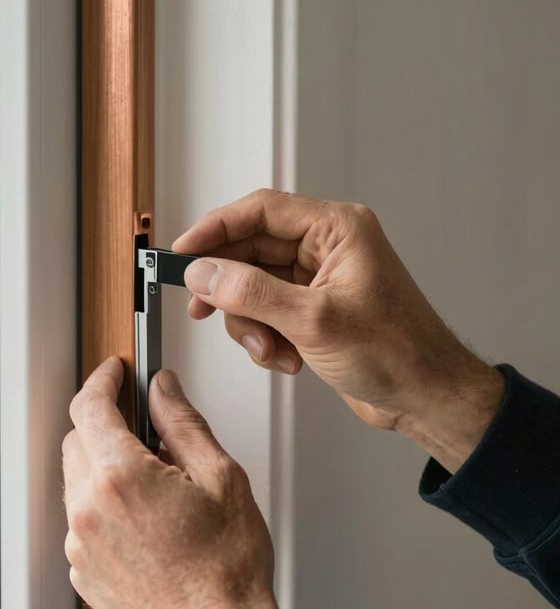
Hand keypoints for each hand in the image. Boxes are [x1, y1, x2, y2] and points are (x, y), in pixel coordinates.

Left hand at [63, 357, 288, 608]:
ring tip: (158, 488)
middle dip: (106, 426)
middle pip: (78, 441)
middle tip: (150, 435)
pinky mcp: (83, 574)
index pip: (90, 406)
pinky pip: (83, 522)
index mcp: (121, 478)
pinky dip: (105, 508)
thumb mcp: (221, 478)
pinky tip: (147, 524)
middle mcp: (89, 510)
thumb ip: (183, 424)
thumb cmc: (227, 570)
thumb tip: (163, 390)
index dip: (102, 381)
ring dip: (106, 469)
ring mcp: (81, 546)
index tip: (114, 372)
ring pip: (79, 482)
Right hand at [174, 189, 503, 471]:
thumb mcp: (314, 321)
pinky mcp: (313, 310)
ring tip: (268, 350)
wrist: (425, 398)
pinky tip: (287, 360)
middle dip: (230, 287)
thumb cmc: (396, 352)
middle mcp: (326, 248)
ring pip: (254, 287)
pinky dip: (266, 338)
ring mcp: (318, 281)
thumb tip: (204, 273)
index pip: (261, 211)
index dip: (216, 229)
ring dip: (250, 323)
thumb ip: (252, 293)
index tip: (183, 252)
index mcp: (336, 229)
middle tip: (202, 308)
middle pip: (252, 250)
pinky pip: (267, 313)